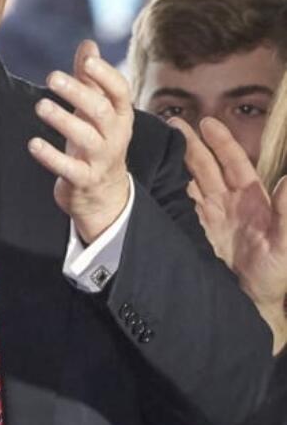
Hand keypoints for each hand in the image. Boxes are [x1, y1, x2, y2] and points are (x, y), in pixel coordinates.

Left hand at [29, 41, 132, 242]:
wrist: (104, 194)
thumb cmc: (98, 141)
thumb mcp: (98, 110)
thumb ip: (91, 79)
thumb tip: (88, 43)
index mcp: (120, 115)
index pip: (119, 91)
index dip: (105, 75)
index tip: (87, 61)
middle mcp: (115, 135)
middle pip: (100, 111)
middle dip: (78, 93)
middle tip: (52, 77)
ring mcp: (101, 159)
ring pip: (86, 138)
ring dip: (62, 121)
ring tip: (41, 106)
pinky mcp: (84, 179)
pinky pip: (69, 168)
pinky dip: (51, 156)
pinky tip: (33, 143)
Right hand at [172, 116, 286, 353]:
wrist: (253, 302)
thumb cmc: (277, 271)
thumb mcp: (286, 241)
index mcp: (251, 198)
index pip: (233, 162)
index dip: (220, 142)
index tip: (206, 123)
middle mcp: (226, 202)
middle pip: (206, 166)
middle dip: (190, 144)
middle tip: (171, 122)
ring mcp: (207, 216)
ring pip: (188, 181)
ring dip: (173, 163)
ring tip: (156, 144)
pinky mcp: (191, 231)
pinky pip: (175, 205)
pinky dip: (163, 190)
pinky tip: (150, 178)